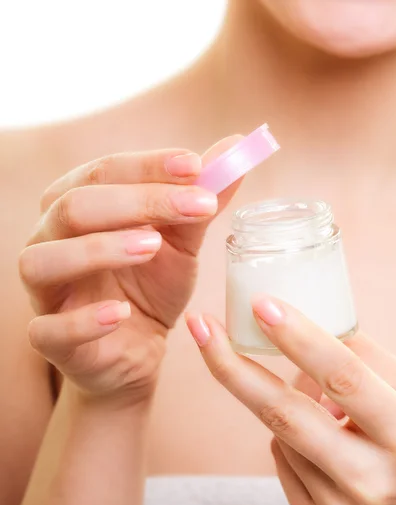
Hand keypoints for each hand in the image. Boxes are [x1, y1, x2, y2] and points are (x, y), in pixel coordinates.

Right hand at [19, 139, 240, 403]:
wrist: (135, 349)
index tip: (196, 166)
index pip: (102, 172)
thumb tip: (236, 147)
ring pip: (44, 260)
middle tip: (193, 206)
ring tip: (152, 247)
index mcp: (76, 206)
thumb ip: (199, 200)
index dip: (147, 165)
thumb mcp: (181, 243)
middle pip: (72, 207)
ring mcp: (43, 292)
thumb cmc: (150, 288)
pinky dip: (84, 320)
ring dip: (99, 249)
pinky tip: (122, 313)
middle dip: (135, 202)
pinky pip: (49, 329)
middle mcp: (49, 240)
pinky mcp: (49, 339)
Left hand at [186, 298, 395, 504]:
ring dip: (284, 405)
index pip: (344, 378)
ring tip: (326, 409)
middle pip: (286, 415)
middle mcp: (374, 480)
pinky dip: (288, 438)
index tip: (261, 304)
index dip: (300, 338)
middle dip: (234, 367)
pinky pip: (281, 460)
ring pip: (280, 434)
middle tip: (202, 326)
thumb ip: (358, 354)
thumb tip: (293, 315)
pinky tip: (322, 443)